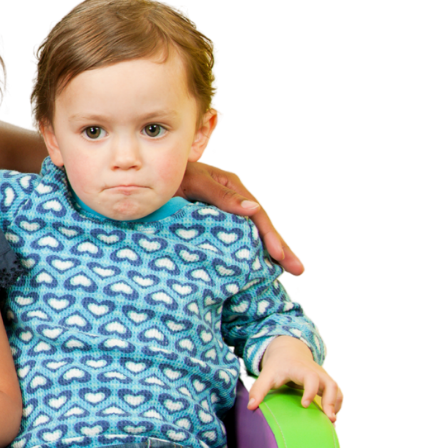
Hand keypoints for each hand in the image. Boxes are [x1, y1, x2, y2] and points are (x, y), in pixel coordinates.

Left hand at [178, 161, 301, 271]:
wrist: (150, 176)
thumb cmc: (173, 176)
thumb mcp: (196, 182)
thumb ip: (220, 195)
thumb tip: (253, 209)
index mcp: (233, 187)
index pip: (258, 215)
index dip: (270, 236)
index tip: (279, 256)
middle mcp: (234, 200)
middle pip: (261, 226)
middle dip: (280, 248)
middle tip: (297, 270)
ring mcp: (226, 212)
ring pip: (251, 233)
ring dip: (268, 252)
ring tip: (286, 271)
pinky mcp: (214, 223)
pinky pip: (236, 237)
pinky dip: (249, 250)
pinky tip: (257, 265)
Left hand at [249, 337, 342, 418]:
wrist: (289, 352)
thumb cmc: (278, 366)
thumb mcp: (266, 375)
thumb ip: (258, 389)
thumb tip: (251, 407)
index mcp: (300, 369)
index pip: (310, 377)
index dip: (310, 391)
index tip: (304, 404)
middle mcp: (316, 372)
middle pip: (330, 383)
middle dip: (332, 400)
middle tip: (328, 418)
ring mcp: (324, 377)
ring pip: (337, 389)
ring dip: (337, 405)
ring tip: (332, 421)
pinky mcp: (327, 383)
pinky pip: (338, 393)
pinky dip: (338, 405)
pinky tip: (331, 417)